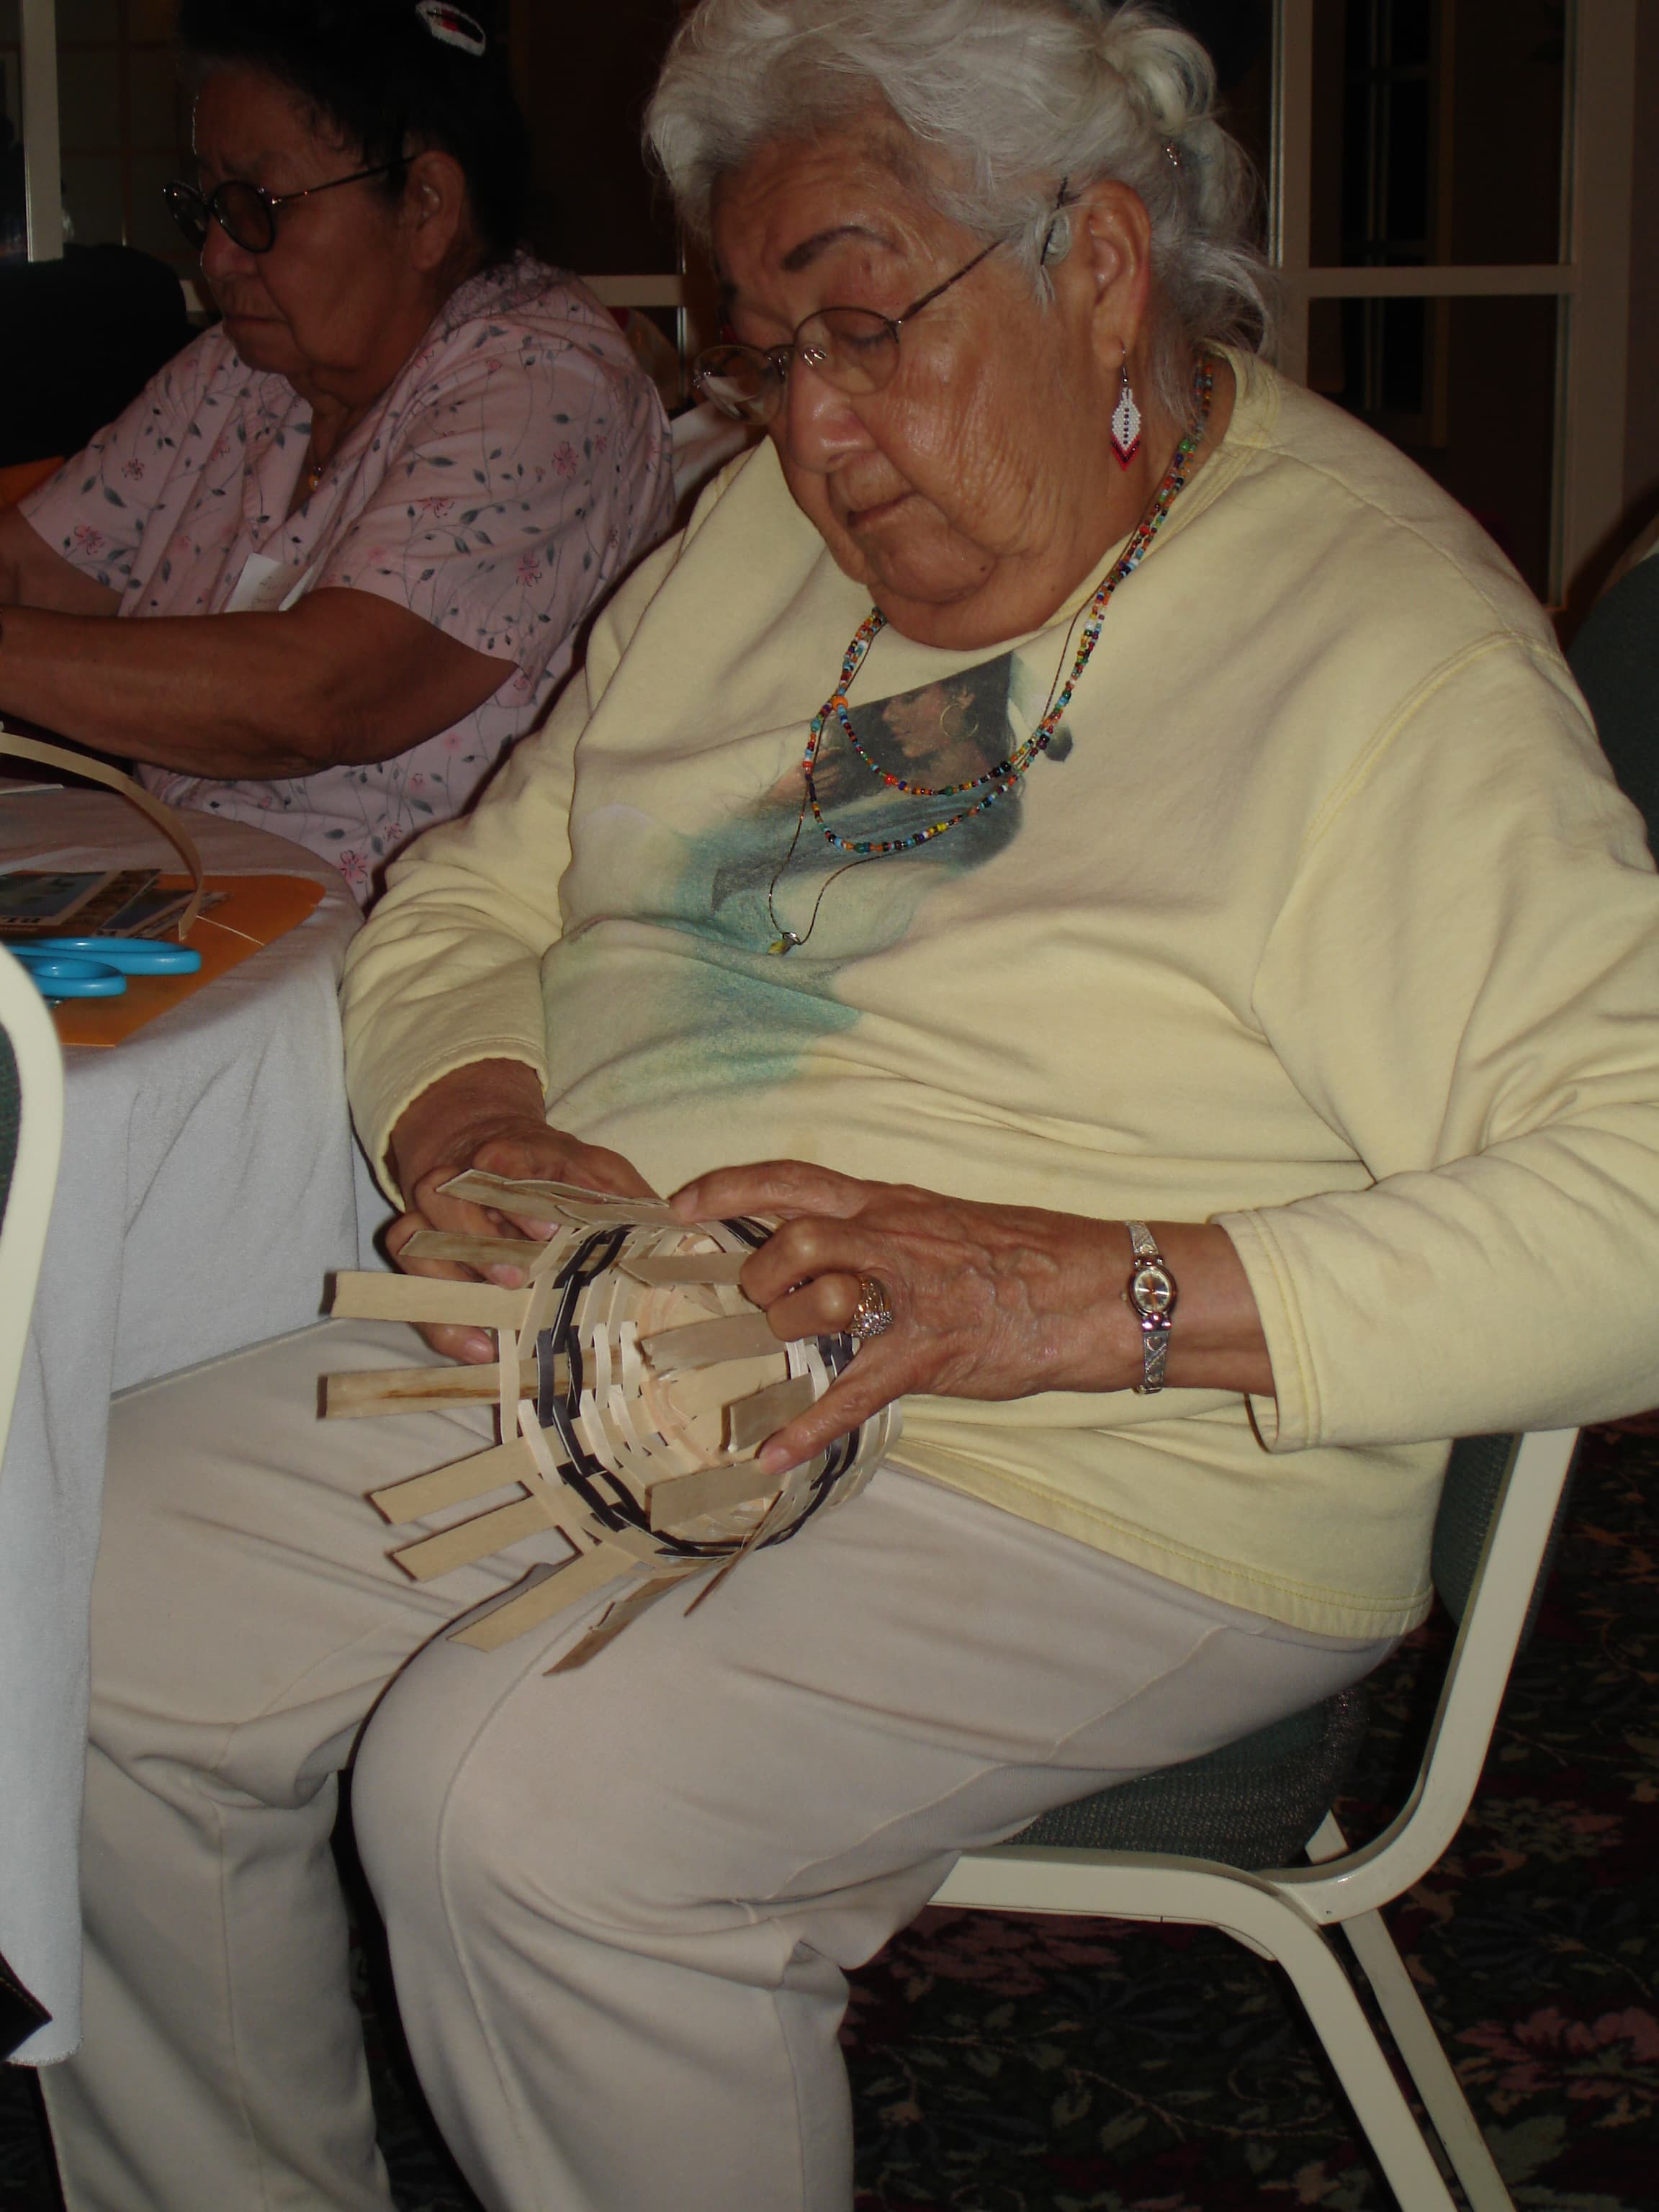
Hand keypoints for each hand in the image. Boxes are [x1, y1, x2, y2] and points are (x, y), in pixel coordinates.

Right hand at [386, 1059, 656, 1363]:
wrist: (483, 1145)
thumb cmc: (552, 1167)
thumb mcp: (596, 1168)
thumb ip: (626, 1193)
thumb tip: (674, 1226)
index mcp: (507, 1155)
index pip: (502, 1166)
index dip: (520, 1199)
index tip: (548, 1231)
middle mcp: (457, 1179)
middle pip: (445, 1200)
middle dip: (478, 1240)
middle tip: (518, 1278)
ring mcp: (431, 1216)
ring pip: (414, 1240)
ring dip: (451, 1279)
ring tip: (494, 1321)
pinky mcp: (419, 1253)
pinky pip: (412, 1284)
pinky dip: (440, 1320)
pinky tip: (481, 1347)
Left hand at [670, 1161, 1273, 1475]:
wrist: (1100, 1288)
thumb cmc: (1029, 1256)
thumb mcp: (945, 1224)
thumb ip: (886, 1234)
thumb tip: (832, 1251)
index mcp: (891, 1205)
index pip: (796, 1180)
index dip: (730, 1187)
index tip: (681, 1204)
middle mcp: (892, 1237)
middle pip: (792, 1237)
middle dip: (759, 1274)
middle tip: (759, 1303)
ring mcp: (911, 1294)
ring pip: (815, 1300)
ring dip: (784, 1333)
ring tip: (784, 1356)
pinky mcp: (929, 1353)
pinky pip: (853, 1392)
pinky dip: (805, 1427)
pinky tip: (770, 1456)